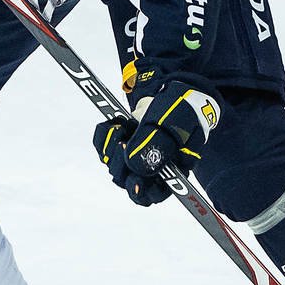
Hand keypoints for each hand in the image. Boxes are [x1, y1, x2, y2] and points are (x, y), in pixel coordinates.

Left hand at [91, 77, 222, 206]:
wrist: (171, 90)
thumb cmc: (180, 107)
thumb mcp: (172, 121)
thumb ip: (156, 144)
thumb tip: (135, 166)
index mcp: (174, 169)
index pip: (157, 193)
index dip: (145, 192)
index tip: (137, 183)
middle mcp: (153, 169)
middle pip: (131, 185)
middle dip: (122, 166)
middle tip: (123, 143)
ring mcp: (135, 158)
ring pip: (115, 169)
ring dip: (112, 148)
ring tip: (122, 128)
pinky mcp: (120, 146)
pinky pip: (103, 149)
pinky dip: (104, 135)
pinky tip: (117, 123)